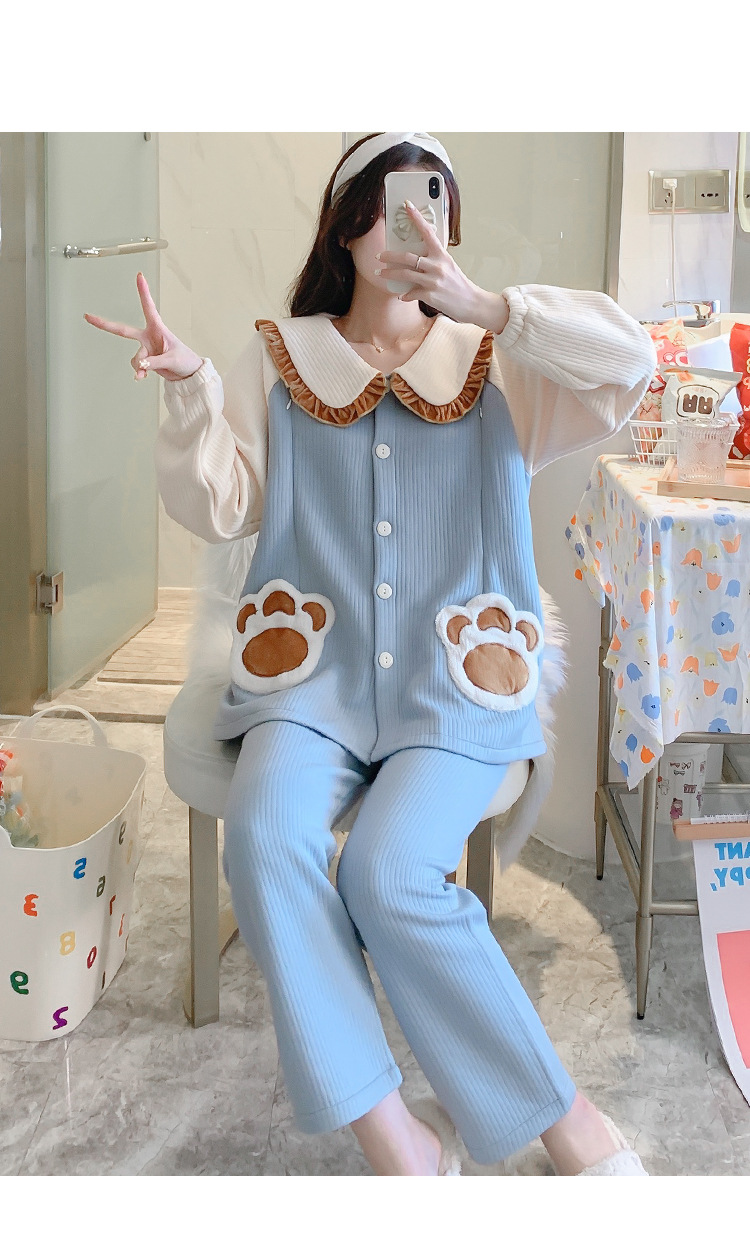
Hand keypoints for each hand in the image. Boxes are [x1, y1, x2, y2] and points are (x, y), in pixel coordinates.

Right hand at [83, 272, 203, 380]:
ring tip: (150, 369)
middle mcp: (149, 336)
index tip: (139, 276)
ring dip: (140, 365)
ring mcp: (146, 348)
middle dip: (105, 324)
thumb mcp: (172, 359)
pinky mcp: (145, 359)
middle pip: (123, 330)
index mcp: (158, 328)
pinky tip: (142, 377)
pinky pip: (137, 366)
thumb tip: (140, 364)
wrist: (188, 374)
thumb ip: (154, 362)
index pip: (148, 307)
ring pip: (135, 357)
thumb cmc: (185, 360)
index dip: (143, 292)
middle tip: (88, 316)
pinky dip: (139, 372)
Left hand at [374, 201, 509, 333]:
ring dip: (389, 273)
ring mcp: (432, 281)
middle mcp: (437, 266)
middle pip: (407, 257)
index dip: (417, 218)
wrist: (472, 303)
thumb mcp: (450, 266)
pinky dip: (404, 295)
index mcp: (442, 255)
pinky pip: (410, 293)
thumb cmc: (459, 284)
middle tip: (379, 256)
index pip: (427, 231)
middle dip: (389, 256)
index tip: (407, 206)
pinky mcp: (429, 295)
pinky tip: (401, 295)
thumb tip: (420, 254)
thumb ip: (435, 259)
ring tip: (380, 272)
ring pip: (404, 274)